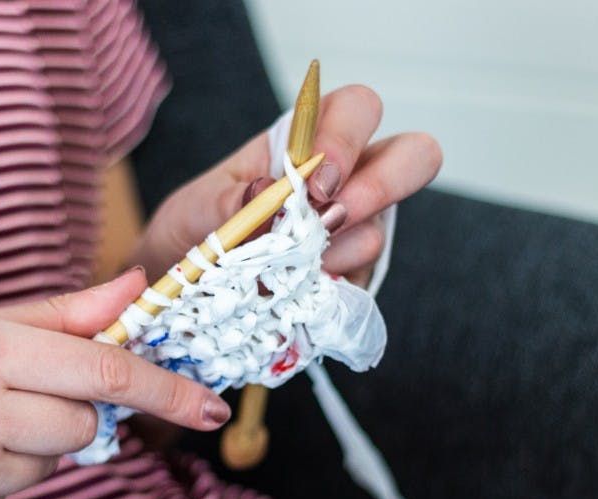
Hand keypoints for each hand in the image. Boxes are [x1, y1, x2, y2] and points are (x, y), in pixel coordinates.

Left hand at [131, 85, 442, 283]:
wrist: (183, 283)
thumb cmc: (196, 228)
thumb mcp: (195, 209)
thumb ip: (228, 201)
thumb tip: (265, 191)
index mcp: (307, 140)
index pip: (357, 109)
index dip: (347, 137)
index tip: (313, 180)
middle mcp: (347, 178)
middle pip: (414, 155)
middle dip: (382, 185)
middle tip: (328, 216)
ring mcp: (355, 229)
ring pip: (378, 231)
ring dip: (329, 251)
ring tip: (279, 264)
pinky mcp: (349, 277)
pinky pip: (355, 283)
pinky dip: (320, 289)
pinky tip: (286, 290)